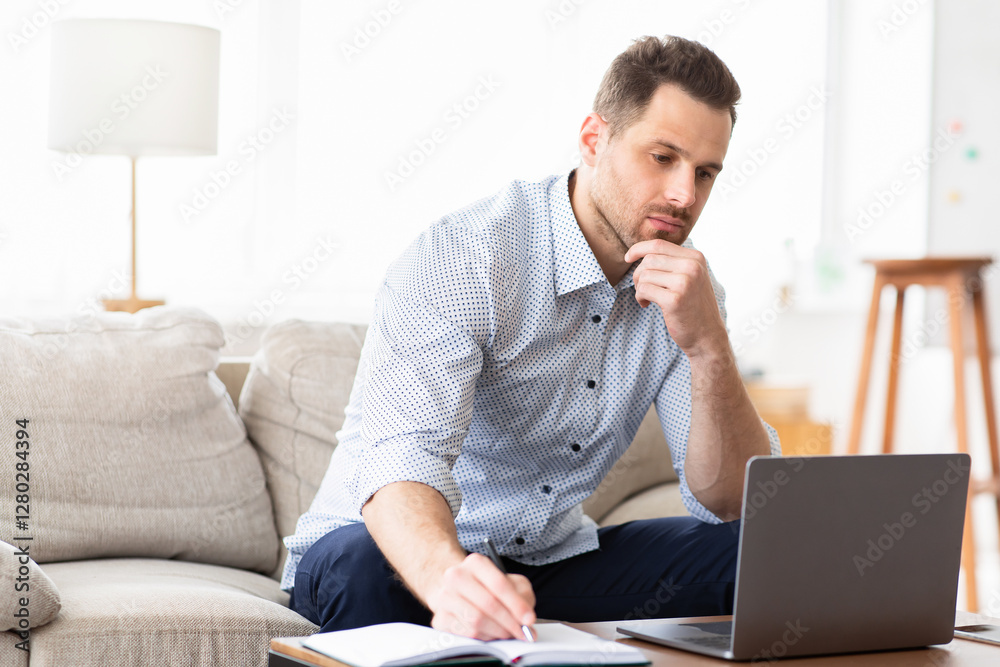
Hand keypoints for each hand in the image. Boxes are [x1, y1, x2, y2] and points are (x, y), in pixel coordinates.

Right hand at [425, 552, 535, 639]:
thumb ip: (522, 595)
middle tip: (522, 632)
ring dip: (497, 632)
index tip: (529, 619)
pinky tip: (491, 634)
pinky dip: (484, 638)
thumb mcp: (510, 582)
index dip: (517, 605)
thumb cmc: (487, 587)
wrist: (457, 590)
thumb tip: (526, 619)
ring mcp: (445, 597)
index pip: (499, 584)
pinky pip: (466, 634)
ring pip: (476, 621)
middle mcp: (456, 576)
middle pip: (488, 604)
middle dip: (509, 622)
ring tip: (507, 633)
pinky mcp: (440, 618)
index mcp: (475, 563)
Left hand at [624, 240, 727, 357]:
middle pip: (649, 259)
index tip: (628, 258)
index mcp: (696, 258)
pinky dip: (640, 297)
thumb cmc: (693, 307)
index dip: (639, 249)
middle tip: (642, 288)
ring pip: (644, 274)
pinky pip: (643, 290)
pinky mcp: (674, 299)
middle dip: (638, 274)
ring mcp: (684, 282)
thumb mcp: (690, 277)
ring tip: (647, 298)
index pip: (659, 244)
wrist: (707, 336)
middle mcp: (692, 267)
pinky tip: (647, 305)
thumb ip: (672, 262)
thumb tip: (641, 251)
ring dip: (639, 288)